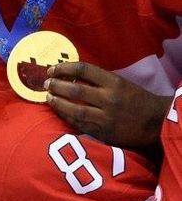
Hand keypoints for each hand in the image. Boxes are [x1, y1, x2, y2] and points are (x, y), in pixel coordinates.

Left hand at [44, 62, 170, 147]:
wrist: (155, 122)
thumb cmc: (135, 99)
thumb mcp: (121, 83)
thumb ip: (98, 80)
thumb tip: (69, 75)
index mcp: (114, 82)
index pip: (84, 70)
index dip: (65, 68)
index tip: (52, 69)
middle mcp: (109, 98)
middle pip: (76, 90)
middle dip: (57, 86)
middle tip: (46, 84)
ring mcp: (105, 117)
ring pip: (75, 109)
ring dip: (58, 102)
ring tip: (48, 97)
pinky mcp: (103, 132)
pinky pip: (79, 124)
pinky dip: (66, 116)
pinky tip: (58, 111)